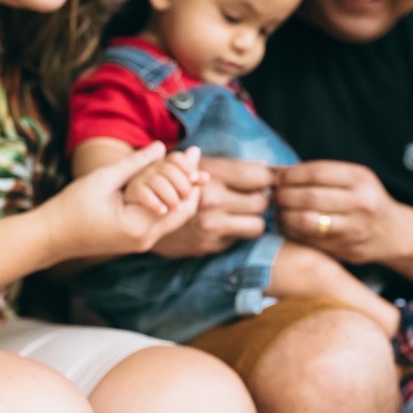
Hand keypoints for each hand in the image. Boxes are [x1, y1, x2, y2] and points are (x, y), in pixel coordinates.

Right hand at [41, 142, 201, 260]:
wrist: (51, 236)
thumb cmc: (71, 206)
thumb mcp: (104, 179)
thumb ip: (135, 164)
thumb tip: (161, 146)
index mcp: (139, 226)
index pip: (181, 203)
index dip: (190, 177)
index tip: (193, 152)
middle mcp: (146, 239)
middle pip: (184, 212)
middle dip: (190, 184)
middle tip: (193, 157)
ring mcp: (142, 242)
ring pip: (175, 217)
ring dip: (181, 193)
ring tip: (184, 166)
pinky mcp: (136, 240)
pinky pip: (161, 220)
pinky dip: (168, 201)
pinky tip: (168, 181)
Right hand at [150, 156, 273, 257]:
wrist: (142, 212)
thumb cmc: (175, 183)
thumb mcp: (199, 166)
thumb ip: (231, 167)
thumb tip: (265, 166)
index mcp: (213, 175)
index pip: (260, 176)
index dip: (271, 179)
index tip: (271, 181)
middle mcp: (213, 200)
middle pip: (263, 202)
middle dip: (263, 200)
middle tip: (256, 198)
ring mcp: (210, 226)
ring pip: (257, 225)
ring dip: (254, 219)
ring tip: (245, 213)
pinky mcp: (207, 245)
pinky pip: (237, 240)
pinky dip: (235, 233)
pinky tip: (224, 224)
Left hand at [274, 160, 403, 264]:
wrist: (394, 233)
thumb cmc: (364, 201)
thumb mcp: (352, 179)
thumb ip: (318, 174)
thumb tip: (275, 170)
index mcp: (360, 178)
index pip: (316, 172)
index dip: (289, 175)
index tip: (275, 178)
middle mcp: (360, 201)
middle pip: (309, 196)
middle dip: (283, 196)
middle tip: (271, 197)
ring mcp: (354, 226)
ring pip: (306, 220)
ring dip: (284, 216)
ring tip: (276, 212)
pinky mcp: (346, 247)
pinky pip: (310, 239)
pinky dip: (292, 232)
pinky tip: (286, 226)